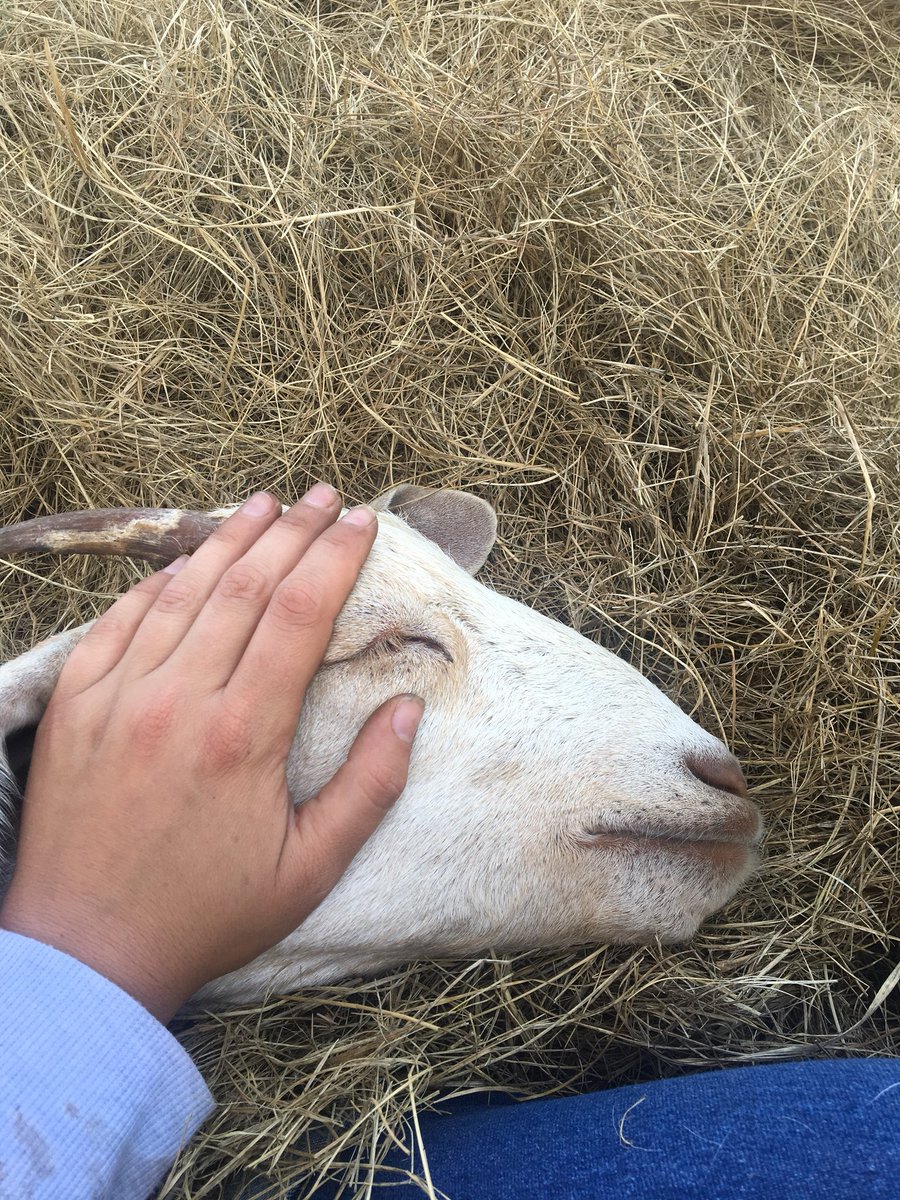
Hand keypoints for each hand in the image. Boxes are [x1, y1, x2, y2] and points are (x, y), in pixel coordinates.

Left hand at [0, 486, 422, 1022]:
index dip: (333, 560)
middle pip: (244, 589)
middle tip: (322, 495)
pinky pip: (118, 623)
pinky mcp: (73, 707)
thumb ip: (368, 787)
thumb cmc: (207, 913)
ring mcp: (116, 698)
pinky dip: (157, 584)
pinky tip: (186, 561)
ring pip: (182, 594)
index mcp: (240, 736)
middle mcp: (176, 701)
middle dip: (291, 534)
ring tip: (263, 503)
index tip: (360, 522)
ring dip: (228, 541)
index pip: (297, 617)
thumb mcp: (309, 868)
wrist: (85, 950)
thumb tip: (407, 710)